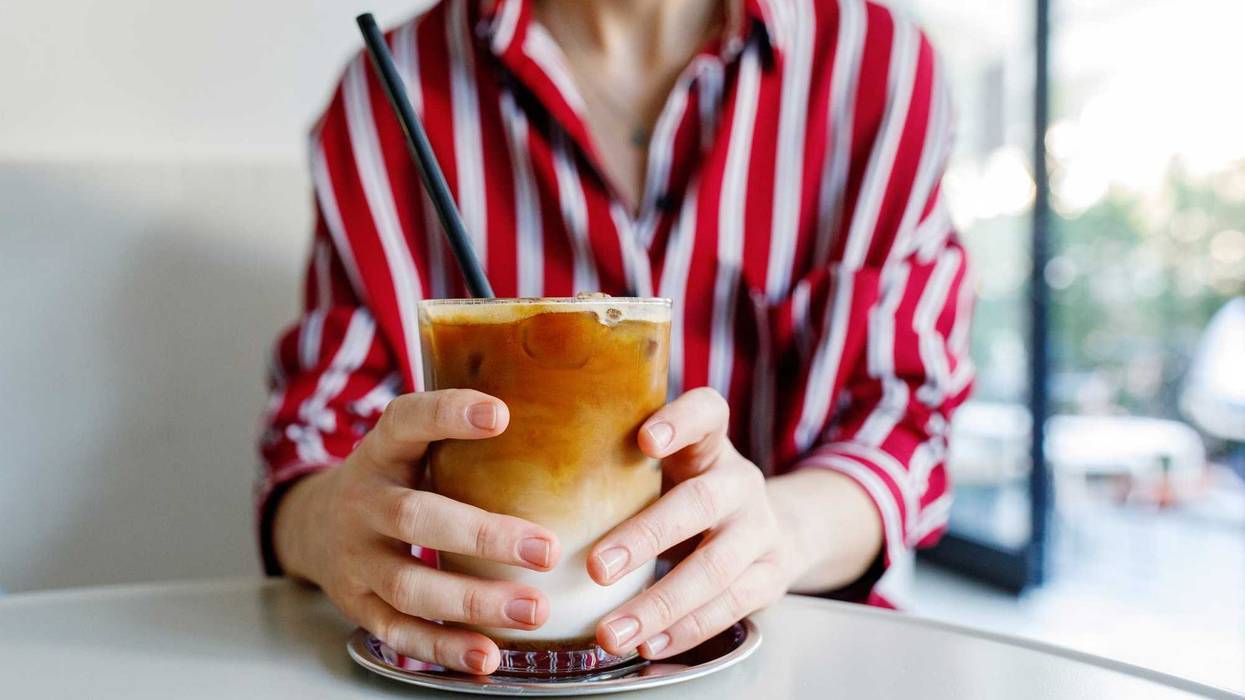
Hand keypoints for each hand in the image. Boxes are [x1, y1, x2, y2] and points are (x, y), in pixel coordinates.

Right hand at [272, 389, 561, 674]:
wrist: (314, 525)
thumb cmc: (393, 480)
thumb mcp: (410, 444)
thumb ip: (458, 435)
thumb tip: (559, 421)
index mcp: (380, 452)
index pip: (406, 422)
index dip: (447, 415)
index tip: (500, 414)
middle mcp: (362, 503)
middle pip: (416, 519)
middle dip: (484, 537)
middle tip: (547, 550)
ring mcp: (356, 559)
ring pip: (410, 585)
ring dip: (474, 602)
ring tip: (533, 610)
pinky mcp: (357, 605)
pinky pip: (400, 632)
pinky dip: (444, 647)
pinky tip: (488, 654)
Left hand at [587, 388, 796, 659]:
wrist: (774, 528)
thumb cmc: (690, 493)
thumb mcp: (670, 467)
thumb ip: (621, 464)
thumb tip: (522, 477)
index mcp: (711, 445)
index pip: (707, 413)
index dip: (681, 422)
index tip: (645, 439)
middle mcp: (740, 482)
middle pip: (700, 502)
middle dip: (646, 537)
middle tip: (595, 567)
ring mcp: (760, 531)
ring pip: (716, 568)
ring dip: (659, 604)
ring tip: (610, 632)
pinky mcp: (770, 577)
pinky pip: (730, 607)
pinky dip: (685, 631)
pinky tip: (648, 645)